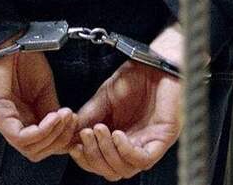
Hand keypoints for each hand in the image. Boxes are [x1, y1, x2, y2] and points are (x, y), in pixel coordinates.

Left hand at [0, 42, 76, 162]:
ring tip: (65, 116)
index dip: (63, 139)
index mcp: (25, 118)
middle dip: (60, 140)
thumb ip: (52, 108)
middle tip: (73, 120)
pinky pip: (20, 136)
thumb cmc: (24, 58)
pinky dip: (42, 130)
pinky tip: (54, 116)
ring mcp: (4, 121)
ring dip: (54, 135)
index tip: (77, 122)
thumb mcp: (45, 87)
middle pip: (36, 152)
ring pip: (29, 149)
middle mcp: (13, 124)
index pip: (43, 144)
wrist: (9, 39)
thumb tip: (67, 126)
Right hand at [69, 26, 182, 180]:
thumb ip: (87, 118)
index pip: (100, 163)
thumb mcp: (103, 98)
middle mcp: (135, 143)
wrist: (156, 60)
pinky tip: (117, 134)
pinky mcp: (164, 137)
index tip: (72, 145)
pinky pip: (144, 159)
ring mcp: (150, 142)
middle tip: (86, 134)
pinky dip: (126, 151)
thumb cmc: (135, 75)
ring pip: (125, 169)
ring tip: (99, 130)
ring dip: (107, 153)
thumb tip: (68, 140)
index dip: (85, 159)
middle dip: (93, 156)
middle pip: (110, 171)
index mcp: (120, 137)